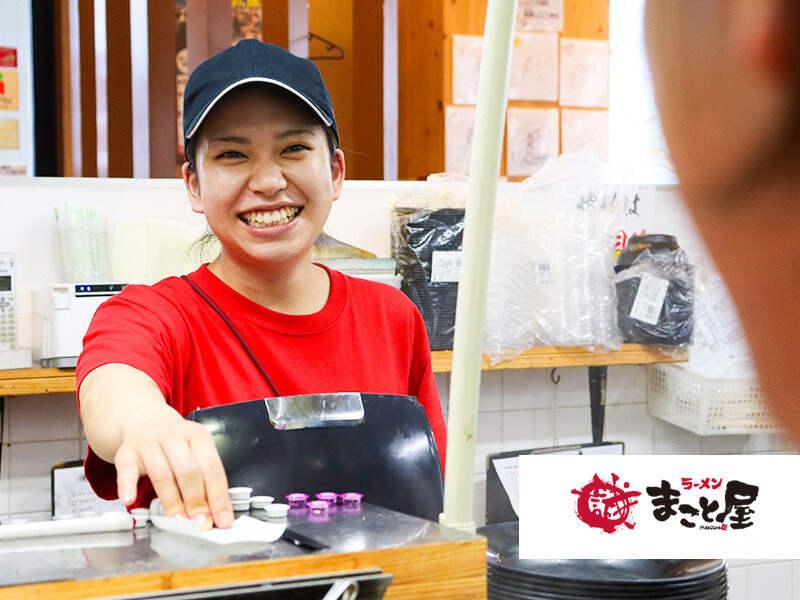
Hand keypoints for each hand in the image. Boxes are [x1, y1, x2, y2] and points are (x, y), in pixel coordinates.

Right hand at [114, 413, 232, 528]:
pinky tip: (130, 500)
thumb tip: (215, 515)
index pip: (212, 468)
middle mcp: (175, 436)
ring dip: (172, 500)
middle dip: (196, 500)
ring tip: (178, 520)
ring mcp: (149, 442)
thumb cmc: (175, 445)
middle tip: (200, 523)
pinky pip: (127, 470)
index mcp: (198, 436)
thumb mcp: (195, 453)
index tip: (222, 520)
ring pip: (162, 473)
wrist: (145, 422)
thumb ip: (204, 481)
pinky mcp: (127, 452)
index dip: (218, 497)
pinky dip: (128, 486)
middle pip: (188, 470)